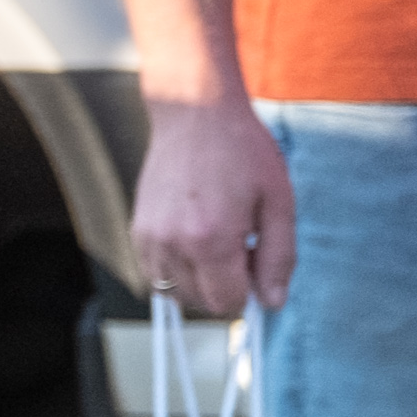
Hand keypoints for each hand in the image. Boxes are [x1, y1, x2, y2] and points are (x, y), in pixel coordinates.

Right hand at [128, 94, 295, 316]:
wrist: (195, 114)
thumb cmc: (243, 151)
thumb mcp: (279, 202)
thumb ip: (279, 257)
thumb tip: (273, 302)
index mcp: (211, 240)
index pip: (228, 302)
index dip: (250, 291)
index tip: (258, 262)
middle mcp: (172, 244)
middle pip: (201, 302)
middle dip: (227, 286)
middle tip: (242, 243)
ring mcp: (149, 238)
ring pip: (175, 293)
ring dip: (201, 280)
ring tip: (218, 238)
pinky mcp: (137, 230)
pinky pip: (155, 274)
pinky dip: (177, 269)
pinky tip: (196, 237)